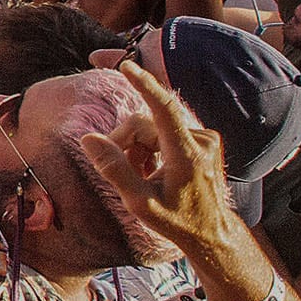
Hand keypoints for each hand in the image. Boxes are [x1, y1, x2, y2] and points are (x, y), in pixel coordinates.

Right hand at [78, 58, 237, 260]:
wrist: (212, 235)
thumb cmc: (178, 222)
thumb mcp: (140, 203)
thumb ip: (114, 169)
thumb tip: (88, 139)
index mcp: (187, 155)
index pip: (164, 108)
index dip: (144, 85)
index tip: (127, 66)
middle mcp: (200, 141)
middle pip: (145, 124)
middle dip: (125, 142)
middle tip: (115, 167)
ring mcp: (204, 140)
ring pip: (152, 128)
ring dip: (137, 148)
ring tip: (139, 175)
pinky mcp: (203, 141)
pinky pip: (164, 133)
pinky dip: (151, 148)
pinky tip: (150, 170)